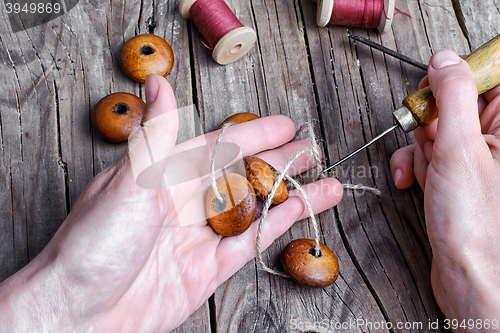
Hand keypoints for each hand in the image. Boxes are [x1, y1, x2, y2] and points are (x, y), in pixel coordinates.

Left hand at [0, 75, 342, 331]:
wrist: (79, 313)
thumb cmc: (94, 243)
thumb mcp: (128, 181)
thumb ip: (156, 134)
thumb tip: (159, 81)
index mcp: (167, 174)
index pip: (220, 146)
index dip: (255, 134)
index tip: (285, 124)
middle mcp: (188, 202)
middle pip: (245, 176)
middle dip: (281, 162)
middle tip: (312, 150)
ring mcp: (201, 235)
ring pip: (255, 208)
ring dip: (290, 194)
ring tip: (325, 181)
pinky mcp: (210, 268)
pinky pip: (251, 242)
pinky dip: (279, 226)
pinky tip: (302, 211)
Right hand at [390, 50, 499, 325]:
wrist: (469, 277)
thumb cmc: (476, 224)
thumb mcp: (458, 149)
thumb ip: (451, 97)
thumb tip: (444, 61)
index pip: (482, 79)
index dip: (451, 86)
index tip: (434, 101)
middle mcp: (497, 140)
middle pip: (452, 106)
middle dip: (428, 127)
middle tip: (430, 148)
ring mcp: (479, 159)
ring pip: (436, 132)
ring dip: (418, 151)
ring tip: (425, 175)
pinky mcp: (461, 176)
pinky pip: (431, 156)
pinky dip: (416, 166)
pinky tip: (413, 182)